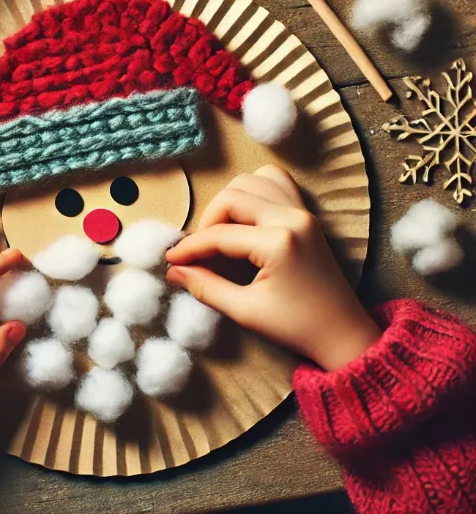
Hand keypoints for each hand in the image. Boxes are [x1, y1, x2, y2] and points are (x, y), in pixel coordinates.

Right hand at [166, 166, 380, 370]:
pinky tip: (244, 214)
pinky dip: (254, 188)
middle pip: (232, 196)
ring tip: (220, 231)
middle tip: (199, 250)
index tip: (171, 259)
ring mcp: (303, 211)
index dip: (190, 247)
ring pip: (251, 180)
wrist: (343, 333)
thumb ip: (206, 287)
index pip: (220, 234)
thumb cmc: (297, 327)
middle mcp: (292, 217)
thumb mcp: (246, 311)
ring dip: (228, 201)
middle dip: (207, 221)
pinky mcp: (307, 212)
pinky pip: (275, 181)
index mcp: (279, 242)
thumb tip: (174, 271)